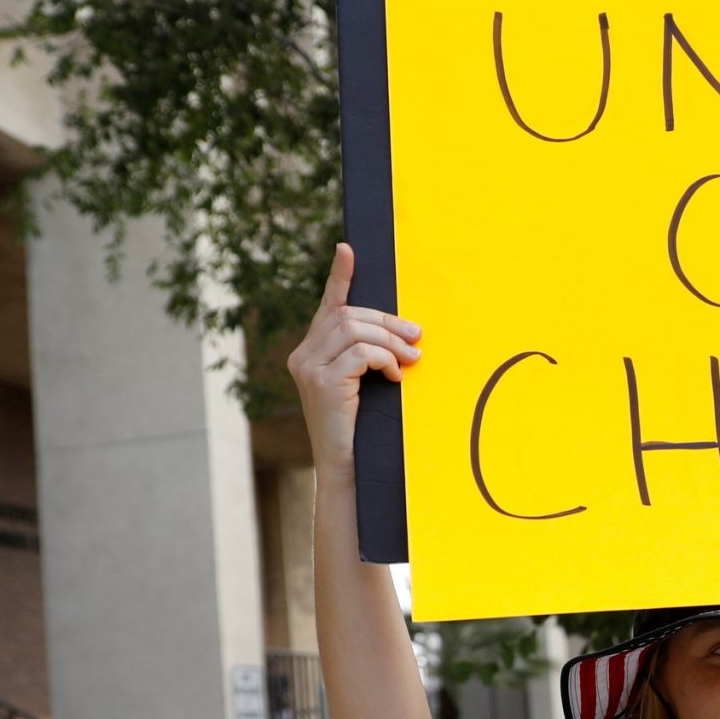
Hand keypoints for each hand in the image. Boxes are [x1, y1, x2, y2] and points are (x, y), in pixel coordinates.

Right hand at [286, 243, 421, 475]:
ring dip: (391, 342)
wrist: (346, 469)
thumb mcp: (361, 386)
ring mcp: (308, 368)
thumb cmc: (359, 429)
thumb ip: (365, 357)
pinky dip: (384, 359)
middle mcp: (302, 356)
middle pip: (349, 315)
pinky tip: (395, 376)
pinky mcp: (322, 382)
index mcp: (309, 353)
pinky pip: (361, 353)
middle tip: (417, 338)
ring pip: (356, 330)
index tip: (348, 249)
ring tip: (411, 359)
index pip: (328, 307)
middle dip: (389, 322)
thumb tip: (402, 333)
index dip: (339, 277)